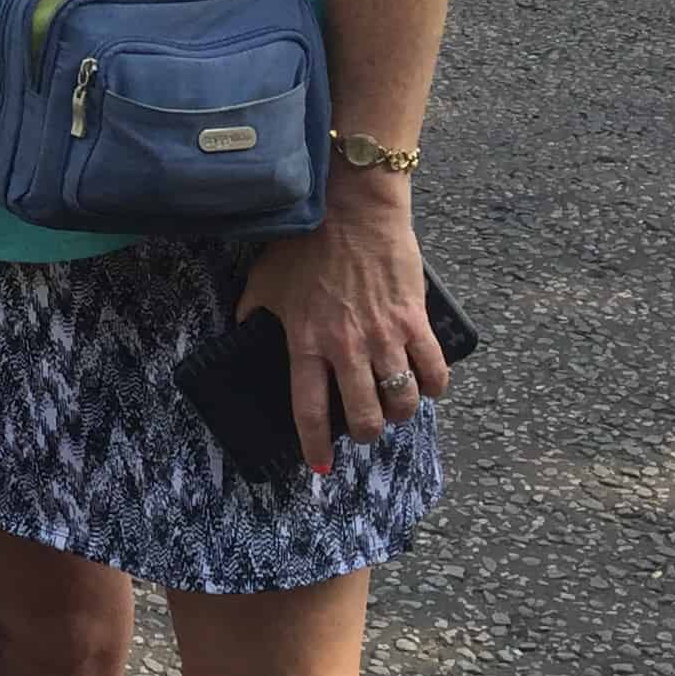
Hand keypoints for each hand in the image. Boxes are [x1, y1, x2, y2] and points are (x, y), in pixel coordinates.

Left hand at [238, 192, 449, 475]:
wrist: (351, 210)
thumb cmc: (305, 244)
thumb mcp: (265, 281)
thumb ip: (253, 312)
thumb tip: (239, 330)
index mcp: (305, 342)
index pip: (309, 410)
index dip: (316, 446)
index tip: (320, 465)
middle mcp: (345, 347)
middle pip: (363, 416)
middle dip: (366, 433)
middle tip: (365, 429)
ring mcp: (383, 336)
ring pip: (401, 400)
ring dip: (400, 413)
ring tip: (394, 408)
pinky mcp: (413, 320)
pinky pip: (433, 370)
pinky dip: (434, 386)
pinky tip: (428, 387)